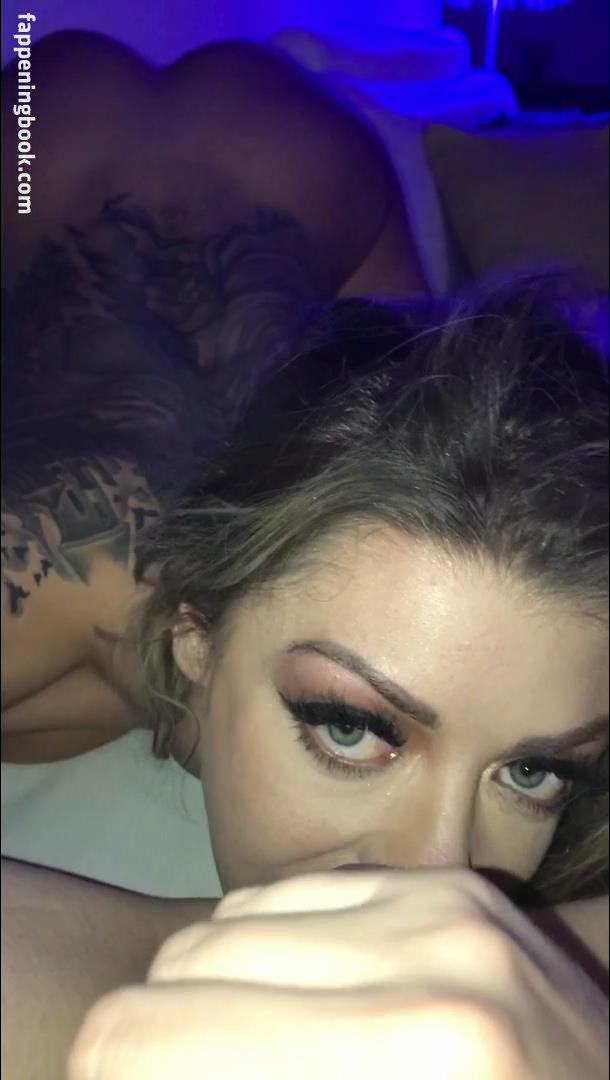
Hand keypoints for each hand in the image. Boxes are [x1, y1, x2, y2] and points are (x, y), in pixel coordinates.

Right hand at [67, 867, 608, 1078]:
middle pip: (179, 962)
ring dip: (219, 991)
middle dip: (165, 1040)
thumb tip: (128, 1059)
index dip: (106, 1073)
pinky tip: (307, 1006)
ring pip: (231, 917)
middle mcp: (428, 964)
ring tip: (256, 1050)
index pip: (136, 1038)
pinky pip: (297, 893)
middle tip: (193, 1075)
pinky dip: (276, 951)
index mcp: (406, 1064)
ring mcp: (447, 907)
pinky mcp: (454, 885)